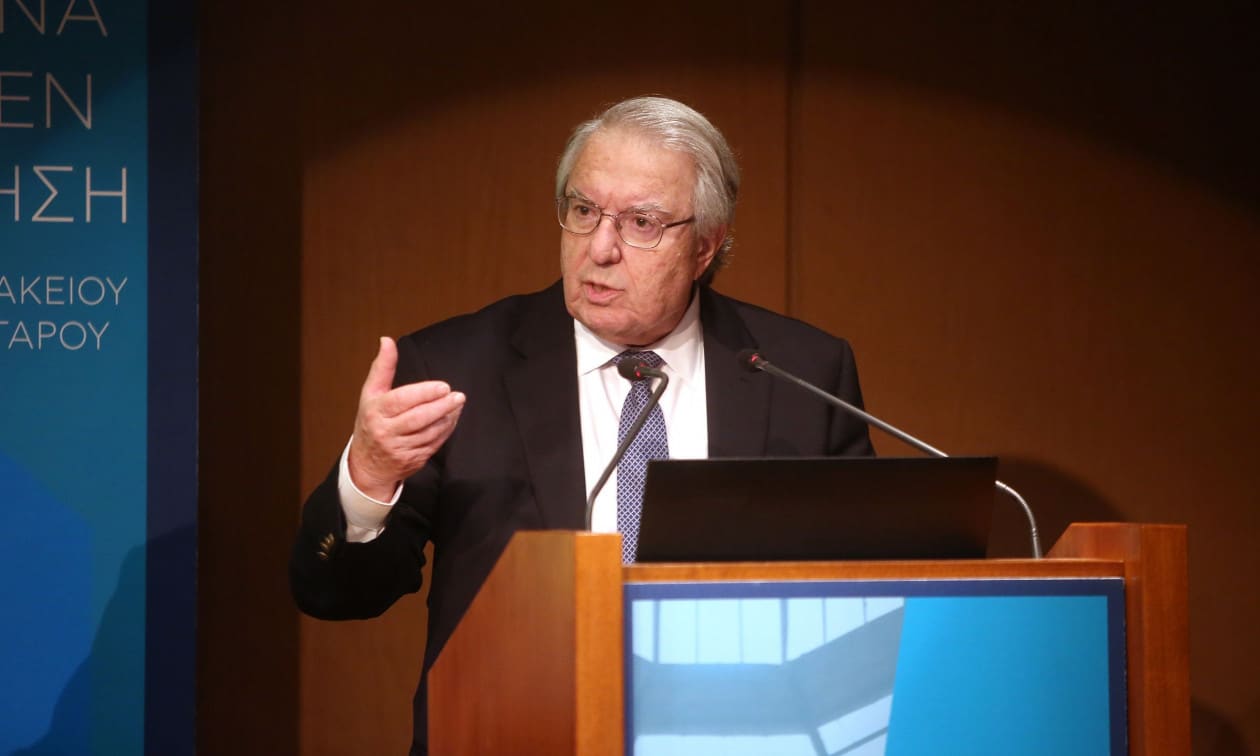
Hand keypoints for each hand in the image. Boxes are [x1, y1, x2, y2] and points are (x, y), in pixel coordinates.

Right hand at [347, 337, 464, 499]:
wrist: (367, 465)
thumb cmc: (371, 423)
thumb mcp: (371, 393)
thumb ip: (382, 367)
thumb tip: (387, 340)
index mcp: (376, 412)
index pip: (401, 401)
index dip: (424, 393)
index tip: (443, 386)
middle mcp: (386, 431)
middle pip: (418, 418)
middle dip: (441, 406)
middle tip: (457, 395)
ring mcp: (400, 448)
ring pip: (429, 432)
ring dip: (447, 418)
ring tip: (457, 404)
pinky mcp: (413, 459)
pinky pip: (434, 443)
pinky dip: (446, 430)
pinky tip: (452, 418)